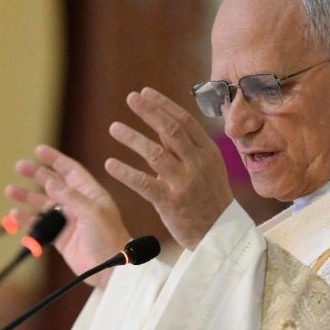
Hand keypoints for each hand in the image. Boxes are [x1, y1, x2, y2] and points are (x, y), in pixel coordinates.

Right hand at [4, 144, 129, 285]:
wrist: (111, 269)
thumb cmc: (109, 238)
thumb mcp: (92, 212)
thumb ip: (70, 196)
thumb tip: (49, 181)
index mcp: (91, 194)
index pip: (70, 171)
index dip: (55, 159)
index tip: (38, 150)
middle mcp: (78, 204)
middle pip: (53, 184)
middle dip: (36, 174)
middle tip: (19, 166)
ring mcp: (68, 221)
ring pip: (42, 204)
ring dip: (26, 197)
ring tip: (10, 190)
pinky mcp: (60, 238)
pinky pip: (40, 225)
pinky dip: (27, 220)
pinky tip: (15, 214)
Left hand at [104, 87, 233, 249]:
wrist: (220, 236)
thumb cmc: (210, 200)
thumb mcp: (208, 170)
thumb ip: (187, 149)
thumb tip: (163, 125)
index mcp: (208, 153)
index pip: (184, 121)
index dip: (163, 105)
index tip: (145, 92)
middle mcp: (198, 164)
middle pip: (170, 130)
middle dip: (149, 111)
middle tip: (130, 98)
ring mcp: (184, 183)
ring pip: (154, 153)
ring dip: (132, 138)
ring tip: (114, 128)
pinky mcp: (170, 203)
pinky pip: (143, 183)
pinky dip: (125, 172)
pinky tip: (109, 163)